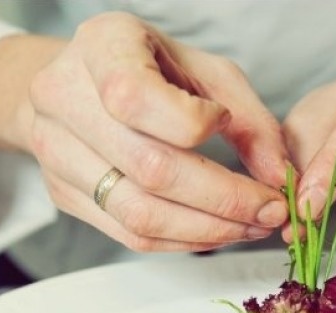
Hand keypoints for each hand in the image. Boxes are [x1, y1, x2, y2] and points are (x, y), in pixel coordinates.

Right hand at [23, 12, 287, 251]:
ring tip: (251, 227)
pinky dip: (184, 241)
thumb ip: (250, 120)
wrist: (82, 83)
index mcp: (102, 48)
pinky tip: (217, 232)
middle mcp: (65, 100)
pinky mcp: (65, 193)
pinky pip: (130, 234)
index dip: (196, 127)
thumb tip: (278, 176)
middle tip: (271, 212)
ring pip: (140, 215)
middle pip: (150, 170)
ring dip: (209, 231)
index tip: (231, 132)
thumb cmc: (152, 70)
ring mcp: (56, 152)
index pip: (139, 100)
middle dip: (225, 201)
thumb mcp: (207, 72)